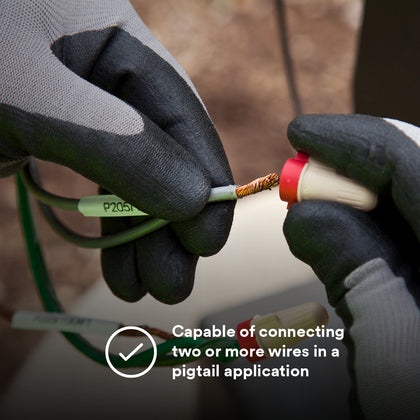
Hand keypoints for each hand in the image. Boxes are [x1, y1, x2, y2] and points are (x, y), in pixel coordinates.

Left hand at [0, 1, 233, 303]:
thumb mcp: (34, 97)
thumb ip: (119, 144)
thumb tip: (194, 199)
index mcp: (117, 43)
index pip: (182, 115)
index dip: (205, 179)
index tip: (209, 241)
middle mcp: (111, 79)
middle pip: (164, 156)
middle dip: (171, 226)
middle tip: (174, 285)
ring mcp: (88, 114)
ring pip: (135, 180)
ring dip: (142, 239)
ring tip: (148, 289)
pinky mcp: (63, 142)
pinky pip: (103, 189)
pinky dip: (112, 230)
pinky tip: (121, 268)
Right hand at [283, 114, 419, 418]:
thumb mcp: (391, 344)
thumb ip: (351, 267)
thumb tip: (303, 214)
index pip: (412, 162)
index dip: (352, 140)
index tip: (300, 133)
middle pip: (412, 173)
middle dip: (350, 171)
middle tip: (299, 183)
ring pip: (404, 201)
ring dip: (353, 201)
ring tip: (311, 210)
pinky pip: (402, 230)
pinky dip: (365, 228)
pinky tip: (341, 235)